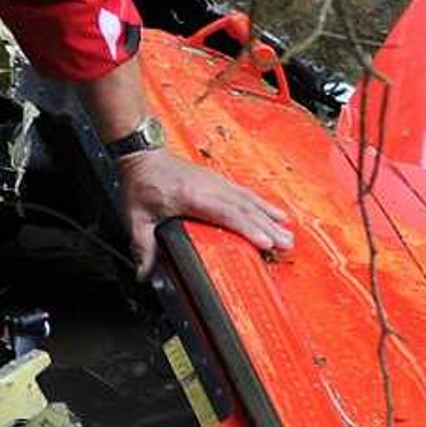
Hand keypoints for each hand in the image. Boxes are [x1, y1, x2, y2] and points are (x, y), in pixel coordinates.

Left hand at [117, 149, 292, 277]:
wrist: (143, 153)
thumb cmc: (142, 182)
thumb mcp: (137, 217)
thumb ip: (143, 246)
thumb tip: (143, 273)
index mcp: (191, 197)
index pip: (225, 214)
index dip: (247, 228)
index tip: (264, 242)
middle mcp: (209, 187)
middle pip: (244, 209)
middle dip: (267, 227)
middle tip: (286, 243)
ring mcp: (217, 182)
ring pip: (249, 200)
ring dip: (270, 217)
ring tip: (287, 232)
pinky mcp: (219, 181)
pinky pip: (246, 193)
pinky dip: (263, 204)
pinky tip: (276, 213)